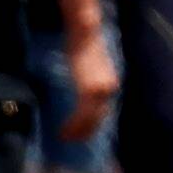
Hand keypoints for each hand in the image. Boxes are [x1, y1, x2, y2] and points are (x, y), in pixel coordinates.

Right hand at [55, 25, 117, 145]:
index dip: (90, 124)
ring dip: (77, 131)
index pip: (102, 111)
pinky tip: (63, 131)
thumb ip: (89, 79)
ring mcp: (100, 92)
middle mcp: (108, 90)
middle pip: (97, 119)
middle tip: (68, 139)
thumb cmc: (83, 46)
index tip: (79, 133)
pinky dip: (73, 125)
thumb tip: (84, 91)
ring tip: (64, 137)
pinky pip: (81, 115)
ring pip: (89, 120)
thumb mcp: (88, 66)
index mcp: (109, 85)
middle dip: (84, 132)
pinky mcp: (89, 91)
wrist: (84, 33)